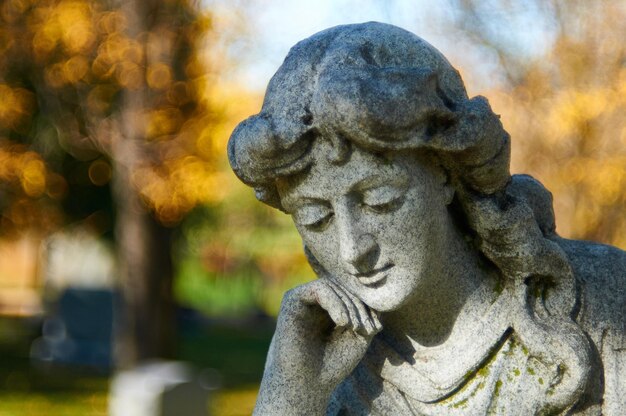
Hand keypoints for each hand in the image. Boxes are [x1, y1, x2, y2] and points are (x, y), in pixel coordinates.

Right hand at [254, 278, 381, 414]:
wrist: (306, 384)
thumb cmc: (333, 363)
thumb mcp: (359, 336)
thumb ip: (368, 314)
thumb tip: (378, 296)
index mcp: (332, 306)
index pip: (352, 293)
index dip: (366, 306)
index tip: (374, 328)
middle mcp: (316, 299)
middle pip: (344, 288)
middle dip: (359, 306)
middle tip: (365, 329)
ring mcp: (304, 298)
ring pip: (332, 286)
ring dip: (348, 305)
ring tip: (354, 327)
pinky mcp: (292, 300)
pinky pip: (318, 289)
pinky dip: (334, 302)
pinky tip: (342, 322)